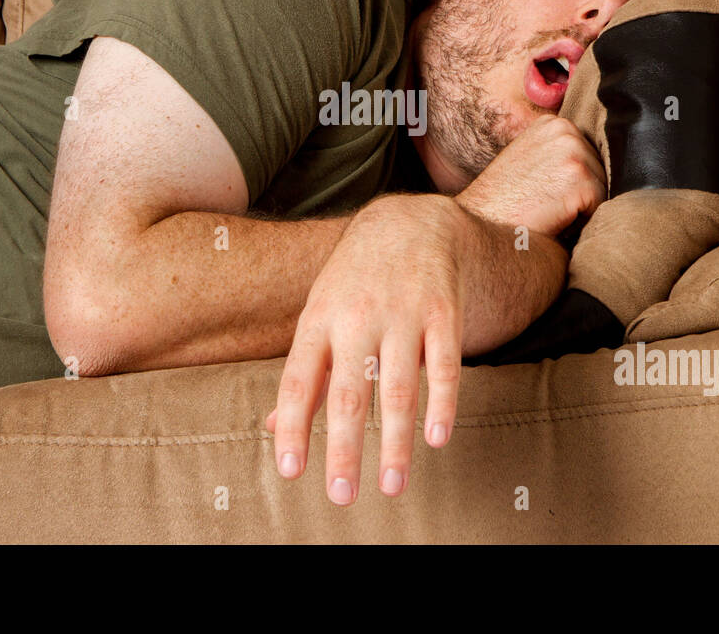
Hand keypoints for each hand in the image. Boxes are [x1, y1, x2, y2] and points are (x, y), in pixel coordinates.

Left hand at [267, 193, 468, 505]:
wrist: (412, 223)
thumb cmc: (355, 281)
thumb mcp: (320, 314)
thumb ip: (306, 372)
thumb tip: (273, 427)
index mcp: (319, 320)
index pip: (300, 380)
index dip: (294, 426)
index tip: (291, 471)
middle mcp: (357, 318)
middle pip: (349, 393)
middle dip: (345, 448)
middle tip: (342, 495)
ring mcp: (403, 314)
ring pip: (399, 388)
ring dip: (396, 442)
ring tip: (392, 486)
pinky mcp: (443, 312)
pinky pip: (445, 365)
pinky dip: (442, 404)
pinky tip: (437, 439)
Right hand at [454, 114, 606, 236]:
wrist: (482, 222)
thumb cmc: (503, 200)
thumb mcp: (529, 158)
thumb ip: (558, 151)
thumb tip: (595, 159)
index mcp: (554, 123)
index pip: (589, 155)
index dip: (571, 180)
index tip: (544, 187)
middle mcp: (566, 130)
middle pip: (600, 170)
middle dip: (579, 192)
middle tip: (543, 200)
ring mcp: (573, 152)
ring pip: (602, 188)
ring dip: (581, 206)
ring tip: (547, 208)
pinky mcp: (580, 178)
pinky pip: (600, 206)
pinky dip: (581, 220)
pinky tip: (552, 217)